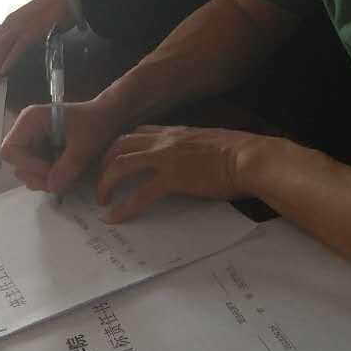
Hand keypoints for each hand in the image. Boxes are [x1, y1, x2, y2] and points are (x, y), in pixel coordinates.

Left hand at [0, 0, 74, 89]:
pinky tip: (2, 71)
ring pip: (0, 50)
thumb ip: (4, 27)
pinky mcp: (29, 34)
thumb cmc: (45, 10)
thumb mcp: (20, 19)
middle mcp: (8, 27)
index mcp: (7, 25)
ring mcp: (18, 30)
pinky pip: (17, 49)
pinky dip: (9, 60)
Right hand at [1, 98, 129, 194]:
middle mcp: (26, 131)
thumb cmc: (96, 123)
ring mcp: (33, 142)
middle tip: (61, 183)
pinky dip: (50, 178)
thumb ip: (68, 166)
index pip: (11, 150)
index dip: (28, 166)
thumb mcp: (85, 144)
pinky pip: (37, 171)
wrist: (108, 117)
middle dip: (37, 176)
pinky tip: (67, 176)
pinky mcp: (41, 152)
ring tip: (67, 180)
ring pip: (26, 171)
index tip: (52, 174)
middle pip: (17, 163)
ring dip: (44, 180)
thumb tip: (52, 187)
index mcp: (30, 120)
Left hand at [96, 125, 274, 223]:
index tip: (112, 161)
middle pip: (119, 144)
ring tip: (102, 200)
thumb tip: (186, 159)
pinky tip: (114, 218)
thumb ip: (190, 147)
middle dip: (104, 163)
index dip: (119, 146)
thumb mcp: (207, 142)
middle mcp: (163, 140)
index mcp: (173, 132)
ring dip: (106, 183)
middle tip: (100, 182)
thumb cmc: (239, 153)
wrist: (251, 158)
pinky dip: (123, 207)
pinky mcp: (172, 178)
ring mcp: (166, 158)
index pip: (136, 132)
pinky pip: (139, 194)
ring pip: (121, 165)